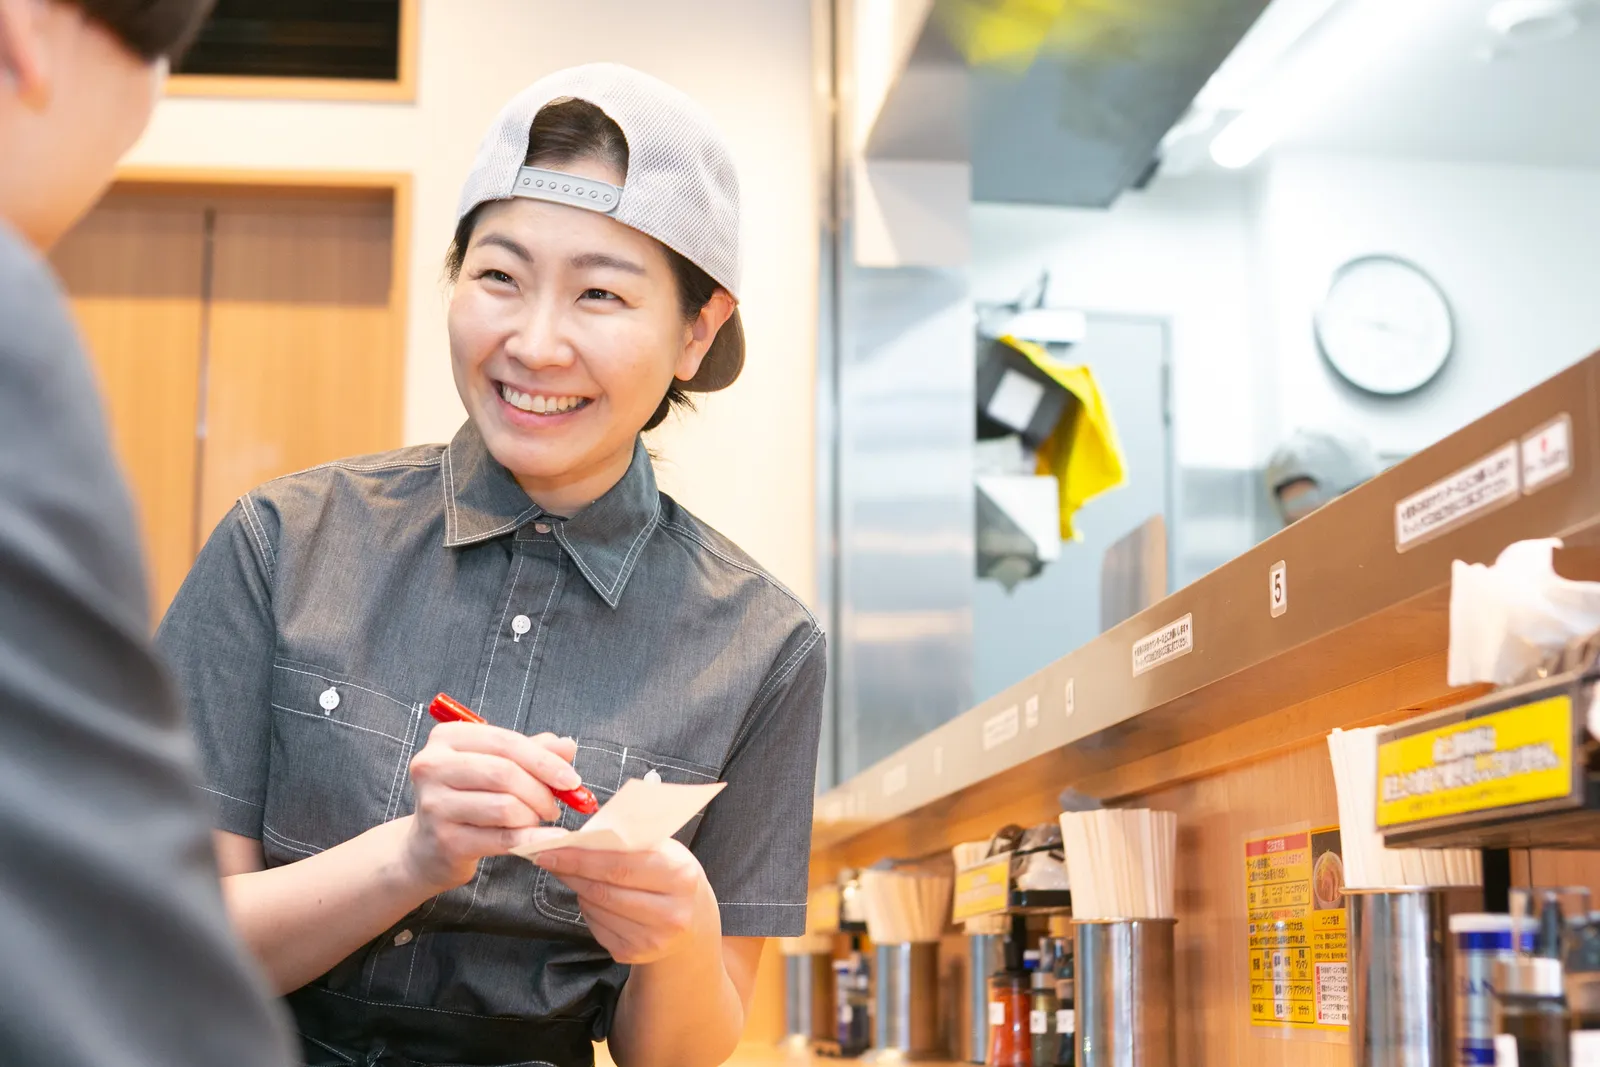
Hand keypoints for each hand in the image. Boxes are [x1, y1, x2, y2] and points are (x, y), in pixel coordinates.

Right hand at [403, 724, 579, 891]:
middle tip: (555, 806)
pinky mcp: (444, 840)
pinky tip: (547, 840)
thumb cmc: (467, 798)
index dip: (545, 761)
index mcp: (446, 738)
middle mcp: (432, 766)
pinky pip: (502, 838)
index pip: (506, 742)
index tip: (572, 779)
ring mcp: (435, 804)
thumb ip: (531, 753)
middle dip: (541, 790)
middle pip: (505, 773)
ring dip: (533, 815)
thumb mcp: (495, 766)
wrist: (427, 848)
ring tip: (537, 820)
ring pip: (505, 806)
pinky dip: (531, 839)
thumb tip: (567, 746)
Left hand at [534, 839, 718, 964]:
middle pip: (604, 890)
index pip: (620, 865)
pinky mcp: (634, 954)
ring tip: (573, 874)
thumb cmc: (671, 875)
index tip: (553, 848)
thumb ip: (631, 842)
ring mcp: (652, 939)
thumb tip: (581, 836)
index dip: (582, 858)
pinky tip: (593, 897)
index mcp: (680, 876)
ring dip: (578, 889)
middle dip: (572, 872)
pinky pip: (596, 927)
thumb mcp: (665, 850)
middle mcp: (670, 913)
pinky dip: (588, 908)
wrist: (692, 919)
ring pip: (597, 908)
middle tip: (549, 859)